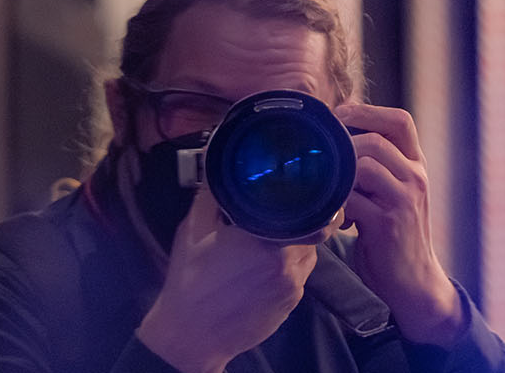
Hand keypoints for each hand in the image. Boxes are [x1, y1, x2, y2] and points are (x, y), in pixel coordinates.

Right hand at [135, 190, 318, 372]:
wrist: (192, 335)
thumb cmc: (190, 281)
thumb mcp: (193, 229)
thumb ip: (212, 195)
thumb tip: (220, 169)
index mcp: (265, 239)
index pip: (308, 210)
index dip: (310, 196)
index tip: (304, 186)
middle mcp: (287, 262)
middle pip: (314, 229)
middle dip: (303, 217)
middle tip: (286, 209)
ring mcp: (293, 285)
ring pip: (311, 252)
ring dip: (300, 240)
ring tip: (275, 236)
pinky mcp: (292, 302)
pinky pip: (301, 273)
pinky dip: (292, 263)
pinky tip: (268, 263)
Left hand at [334, 104, 464, 346]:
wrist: (412, 282)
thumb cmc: (392, 235)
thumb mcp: (390, 193)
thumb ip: (373, 168)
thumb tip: (331, 140)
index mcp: (416, 164)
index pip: (400, 120)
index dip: (367, 111)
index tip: (337, 119)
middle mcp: (416, 176)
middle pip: (377, 139)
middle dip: (342, 145)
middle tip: (319, 157)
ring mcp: (405, 199)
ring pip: (365, 164)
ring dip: (337, 174)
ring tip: (326, 189)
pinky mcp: (390, 223)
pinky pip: (353, 199)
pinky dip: (335, 204)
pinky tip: (332, 216)